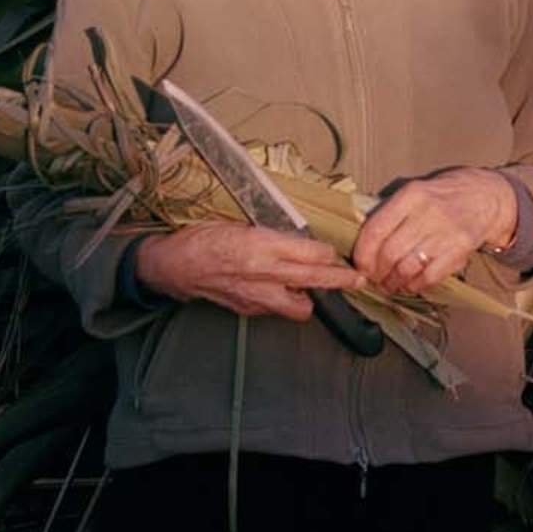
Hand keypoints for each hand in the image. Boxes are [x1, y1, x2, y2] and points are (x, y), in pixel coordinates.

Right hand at [133, 221, 365, 322]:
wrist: (173, 265)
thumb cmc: (201, 237)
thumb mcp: (239, 222)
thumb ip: (273, 234)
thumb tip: (301, 242)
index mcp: (261, 243)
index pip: (311, 252)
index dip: (329, 254)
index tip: (337, 253)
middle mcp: (263, 271)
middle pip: (314, 279)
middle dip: (340, 280)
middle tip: (358, 280)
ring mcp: (256, 295)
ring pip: (300, 306)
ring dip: (309, 298)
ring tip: (309, 287)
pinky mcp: (248, 309)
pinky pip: (276, 309)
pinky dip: (282, 301)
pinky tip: (276, 290)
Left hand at [352, 168, 516, 294]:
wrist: (486, 196)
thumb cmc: (444, 196)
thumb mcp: (416, 192)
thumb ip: (391, 213)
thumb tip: (362, 243)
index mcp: (411, 195)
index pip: (375, 229)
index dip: (363, 254)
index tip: (360, 265)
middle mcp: (427, 212)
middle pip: (389, 253)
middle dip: (377, 272)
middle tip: (375, 278)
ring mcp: (445, 232)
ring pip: (407, 268)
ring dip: (394, 282)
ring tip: (391, 284)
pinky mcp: (460, 249)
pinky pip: (429, 276)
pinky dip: (414, 285)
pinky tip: (410, 284)